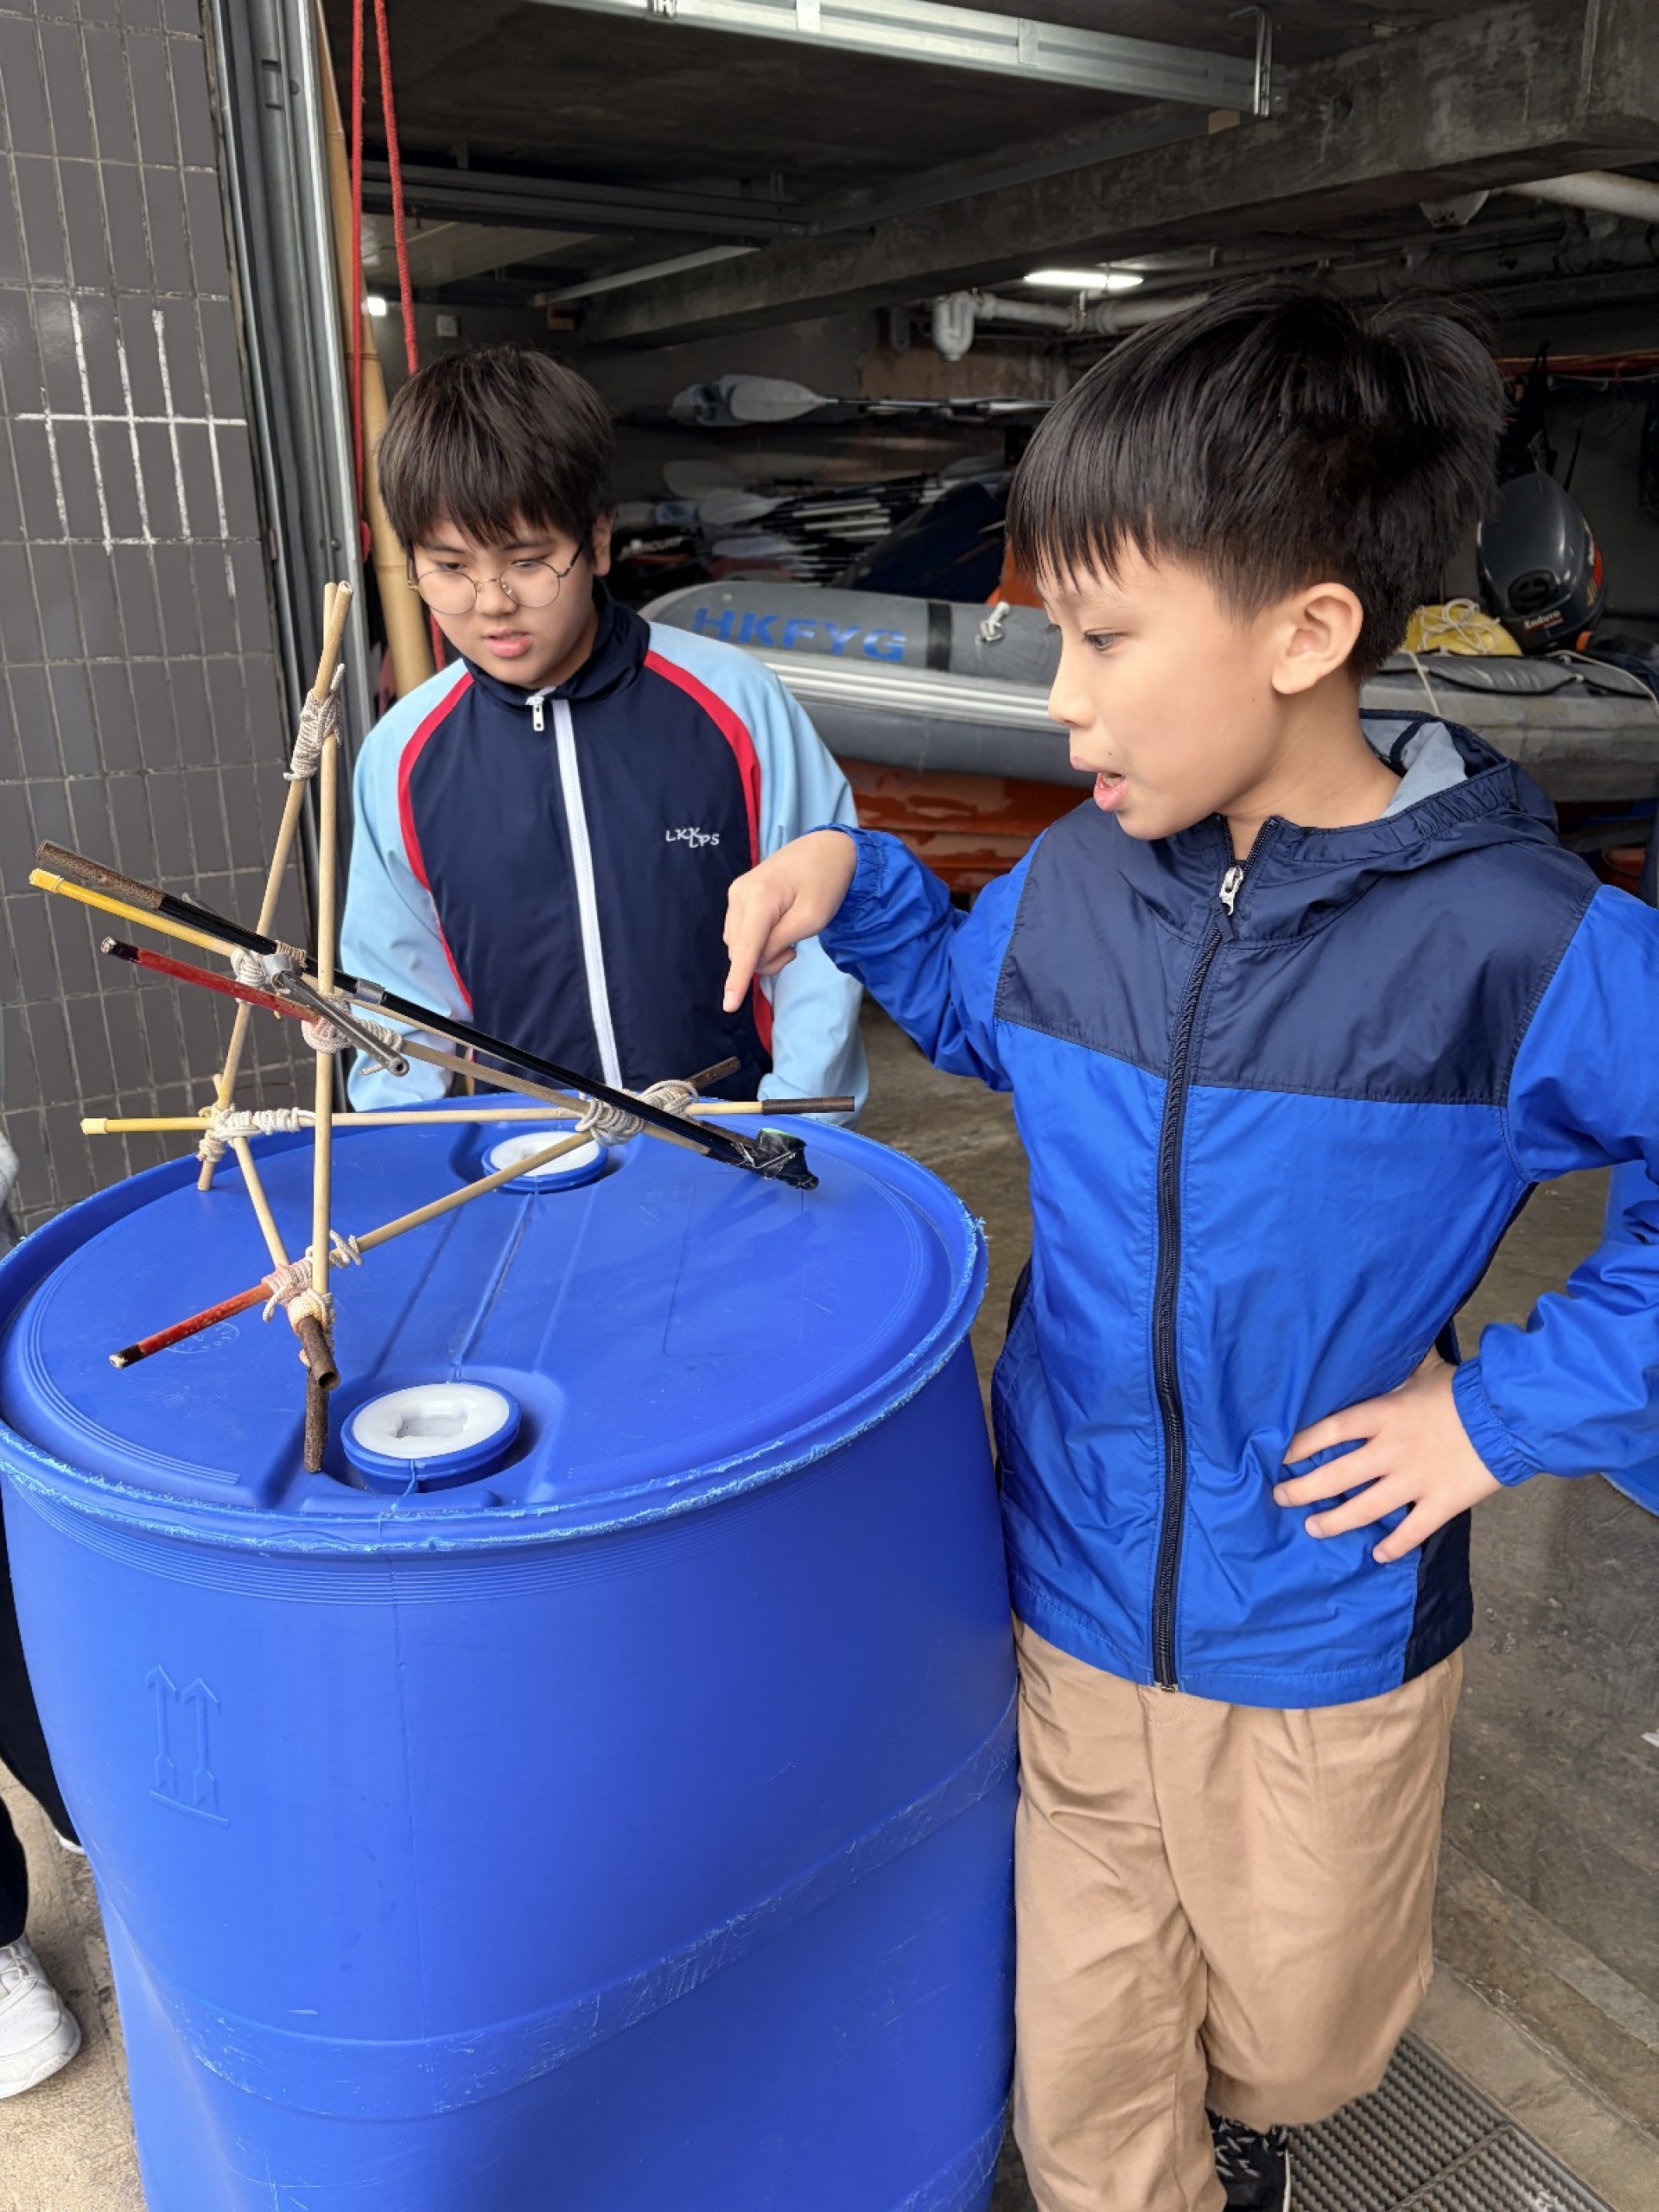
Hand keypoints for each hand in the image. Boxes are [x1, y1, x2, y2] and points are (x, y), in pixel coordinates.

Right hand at [722, 831, 858, 1011]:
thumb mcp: (812, 919)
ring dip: (761, 951)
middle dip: (764, 960)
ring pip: (737, 943)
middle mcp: (740, 894)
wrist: (826, 849)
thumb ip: (779, 942)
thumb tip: (753, 959)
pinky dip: (757, 940)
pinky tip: (777, 928)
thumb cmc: (825, 883)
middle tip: (793, 950)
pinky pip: (740, 931)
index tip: (728, 1005)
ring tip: (789, 937)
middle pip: (739, 950)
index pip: (745, 948)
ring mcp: (736, 892)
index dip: (737, 979)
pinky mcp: (739, 894)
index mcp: (761, 898)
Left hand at [1277, 1356, 1502, 1562]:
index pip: (1328, 1431)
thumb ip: (1398, 1370)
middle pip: (1335, 1476)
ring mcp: (1414, 1480)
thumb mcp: (1424, 1370)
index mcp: (1383, 1415)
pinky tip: (1377, 1555)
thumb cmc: (1465, 1389)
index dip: (1301, 1446)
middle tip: (1281, 1498)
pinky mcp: (1441, 1502)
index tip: (1283, 1458)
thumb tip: (1380, 1348)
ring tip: (1312, 1528)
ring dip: (1334, 1522)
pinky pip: (1411, 1531)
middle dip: (1302, 1490)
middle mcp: (1390, 1451)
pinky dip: (1392, 1546)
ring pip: (1363, 1509)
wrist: (1511, 1414)